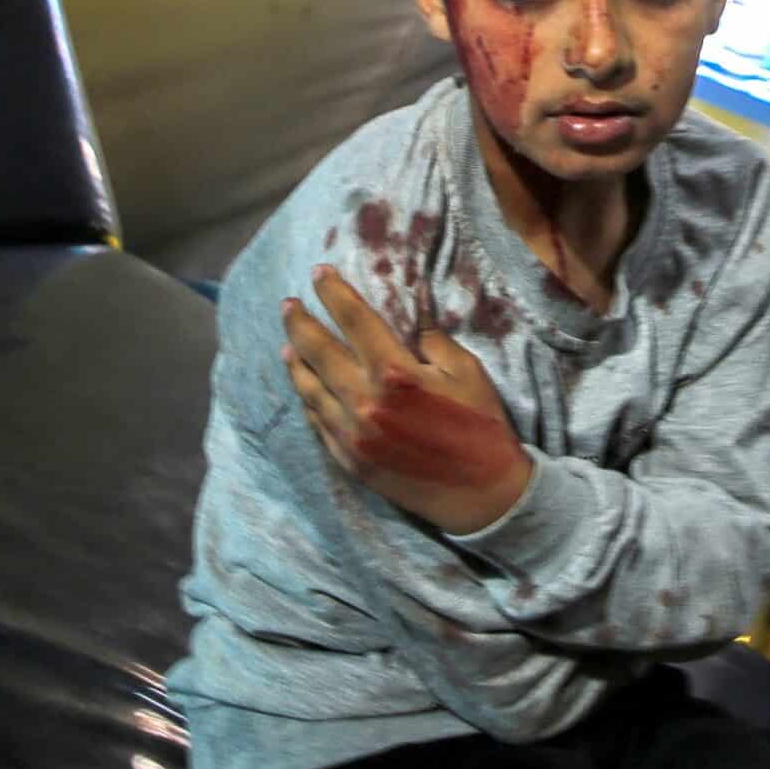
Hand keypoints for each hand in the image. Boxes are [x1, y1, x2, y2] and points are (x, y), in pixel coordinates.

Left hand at [283, 265, 531, 535]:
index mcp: (394, 372)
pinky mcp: (349, 461)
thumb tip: (412, 311)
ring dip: (295, 362)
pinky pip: (317, 423)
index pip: (353, 319)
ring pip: (309, 389)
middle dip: (300, 323)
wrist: (483, 494)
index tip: (318, 274)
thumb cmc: (480, 426)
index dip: (333, 293)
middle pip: (318, 351)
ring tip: (286, 344)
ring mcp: (352, 434)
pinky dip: (307, 400)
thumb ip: (432, 339)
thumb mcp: (467, 371)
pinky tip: (304, 388)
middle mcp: (364, 401)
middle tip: (288, 304)